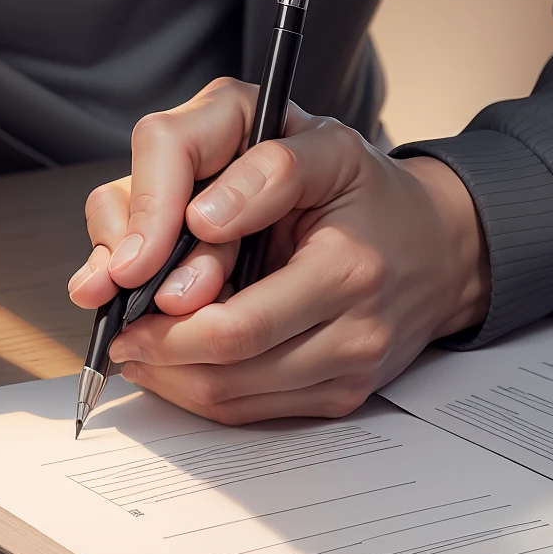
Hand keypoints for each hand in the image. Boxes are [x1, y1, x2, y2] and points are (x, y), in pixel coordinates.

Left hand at [68, 77, 491, 423]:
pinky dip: (198, 386)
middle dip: (155, 341)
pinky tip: (173, 354)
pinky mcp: (341, 396)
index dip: (167, 304)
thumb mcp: (318, 144)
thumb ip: (260, 168)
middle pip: (226, 362)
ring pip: (231, 395)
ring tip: (133, 333)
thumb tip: (197, 221)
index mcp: (348, 264)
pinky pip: (251, 410)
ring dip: (167, 370)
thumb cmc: (362, 189)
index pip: (238, 317)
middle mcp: (355, 329)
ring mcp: (350, 370)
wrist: (438, 246)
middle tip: (114, 315)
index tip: (125, 277)